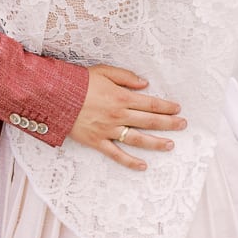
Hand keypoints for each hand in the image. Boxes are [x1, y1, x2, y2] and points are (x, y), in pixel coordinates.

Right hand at [70, 65, 185, 171]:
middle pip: (149, 121)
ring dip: (156, 143)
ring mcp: (108, 130)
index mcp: (121, 97)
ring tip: (170, 145)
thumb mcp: (103, 71)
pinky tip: (143, 166)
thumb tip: (145, 84)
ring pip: (138, 139)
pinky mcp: (97, 141)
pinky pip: (116, 154)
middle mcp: (118, 115)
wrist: (54, 96)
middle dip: (169, 123)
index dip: (166, 107)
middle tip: (183, 125)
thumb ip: (126, 77)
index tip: (178, 109)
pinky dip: (130, 161)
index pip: (150, 103)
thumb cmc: (78, 82)